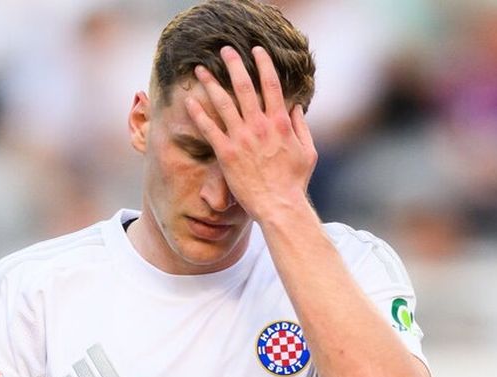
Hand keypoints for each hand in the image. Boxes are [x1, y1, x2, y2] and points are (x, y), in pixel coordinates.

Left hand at [185, 46, 316, 222]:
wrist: (279, 205)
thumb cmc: (294, 182)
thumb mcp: (308, 151)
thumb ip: (302, 126)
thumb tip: (297, 106)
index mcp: (281, 122)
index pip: (271, 85)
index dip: (263, 64)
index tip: (256, 50)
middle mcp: (260, 125)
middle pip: (244, 87)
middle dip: (234, 65)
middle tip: (224, 50)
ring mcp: (242, 138)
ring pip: (223, 103)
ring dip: (210, 83)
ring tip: (200, 69)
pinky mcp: (227, 153)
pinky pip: (209, 128)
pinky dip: (198, 113)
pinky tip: (188, 101)